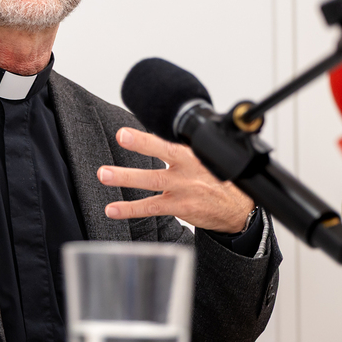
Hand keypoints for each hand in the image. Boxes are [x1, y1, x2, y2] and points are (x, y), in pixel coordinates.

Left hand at [97, 127, 254, 233]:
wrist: (238, 208)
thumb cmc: (215, 179)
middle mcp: (188, 170)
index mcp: (193, 154)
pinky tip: (112, 209)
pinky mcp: (180, 207)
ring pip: (153, 182)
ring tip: (104, 175)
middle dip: (141, 145)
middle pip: (164, 155)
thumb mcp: (204, 159)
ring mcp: (184, 189)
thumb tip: (148, 138)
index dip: (148, 138)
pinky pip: (151, 208)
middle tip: (120, 136)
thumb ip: (178, 150)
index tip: (126, 132)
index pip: (169, 142)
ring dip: (126, 178)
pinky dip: (130, 209)